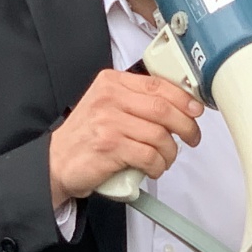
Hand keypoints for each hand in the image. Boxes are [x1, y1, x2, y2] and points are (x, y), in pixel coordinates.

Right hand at [49, 69, 203, 205]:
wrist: (56, 161)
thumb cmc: (86, 136)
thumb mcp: (107, 105)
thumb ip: (136, 100)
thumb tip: (180, 104)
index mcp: (111, 82)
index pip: (157, 84)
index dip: (183, 98)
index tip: (196, 109)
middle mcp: (109, 99)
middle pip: (163, 109)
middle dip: (186, 126)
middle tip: (191, 137)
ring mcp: (109, 123)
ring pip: (159, 135)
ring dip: (170, 151)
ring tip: (166, 158)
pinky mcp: (110, 147)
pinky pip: (148, 156)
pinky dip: (158, 166)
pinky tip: (154, 168)